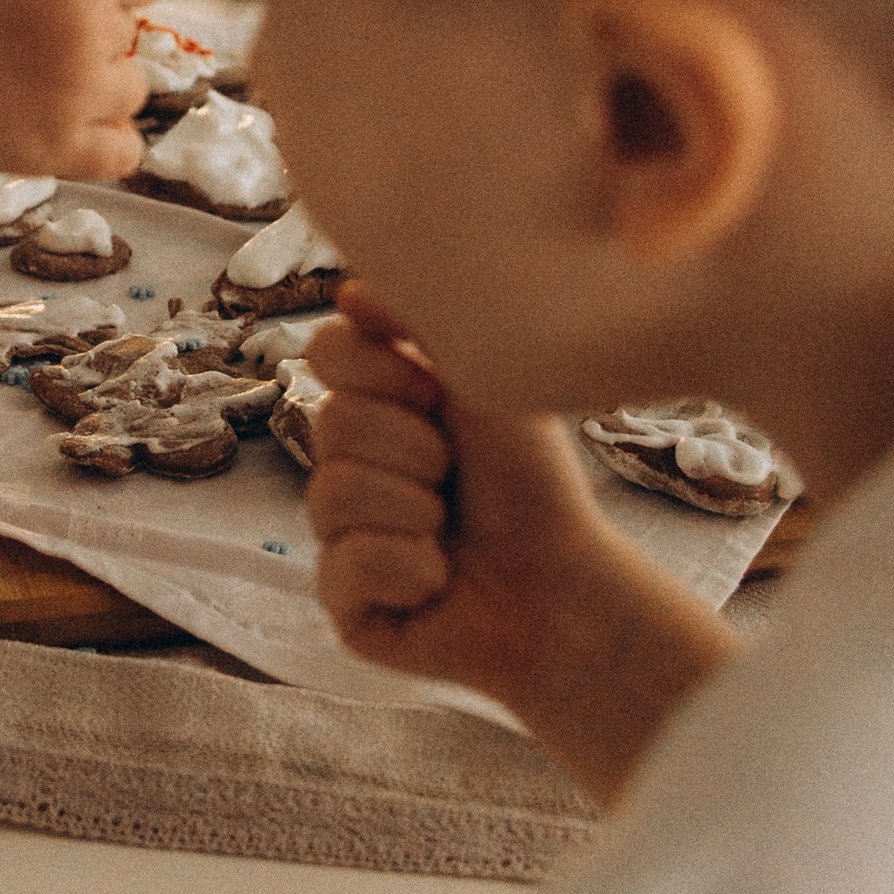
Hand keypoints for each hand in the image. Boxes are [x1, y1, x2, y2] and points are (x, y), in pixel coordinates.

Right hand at [0, 0, 159, 177]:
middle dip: (91, 34)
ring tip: (38, 81)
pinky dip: (106, 142)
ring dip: (98, 88)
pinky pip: (123, 155)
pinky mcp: (56, 152)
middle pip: (130, 36)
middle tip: (27, 38)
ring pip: (132, 92)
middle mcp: (87, 34)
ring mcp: (75, 98)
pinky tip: (67, 122)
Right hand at [307, 282, 736, 802]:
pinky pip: (344, 565)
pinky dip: (409, 569)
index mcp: (375, 408)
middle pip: (329, 421)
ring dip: (416, 512)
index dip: (384, 373)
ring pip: (332, 495)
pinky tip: (440, 580)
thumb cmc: (532, 485)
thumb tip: (350, 291)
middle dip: (414, 449)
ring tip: (452, 531)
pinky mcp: (343, 602)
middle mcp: (347, 467)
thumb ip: (421, 324)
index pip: (327, 351)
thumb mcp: (485, 382)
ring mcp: (338, 534)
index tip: (441, 398)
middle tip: (457, 475)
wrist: (566, 586)